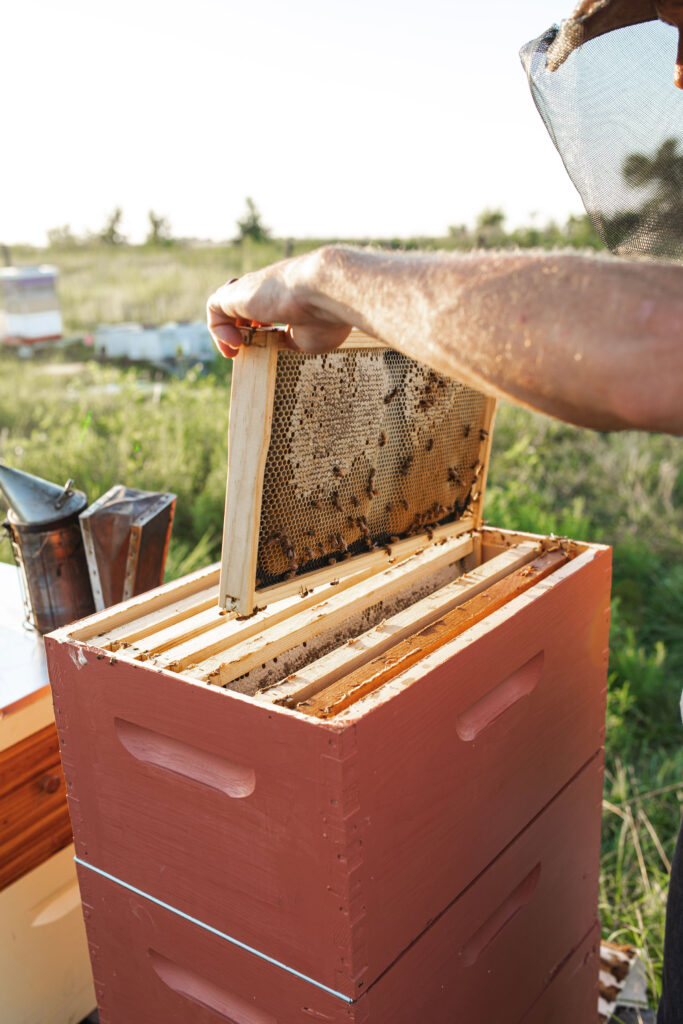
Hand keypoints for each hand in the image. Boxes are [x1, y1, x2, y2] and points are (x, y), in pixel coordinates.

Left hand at [206, 250, 351, 358]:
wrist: (324, 292)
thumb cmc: (324, 317)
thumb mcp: (310, 340)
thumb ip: (295, 342)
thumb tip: (284, 348)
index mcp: (289, 296)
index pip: (268, 306)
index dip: (264, 328)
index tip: (272, 346)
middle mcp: (268, 289)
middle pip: (246, 304)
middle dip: (244, 330)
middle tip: (250, 350)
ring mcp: (251, 289)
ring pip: (228, 305)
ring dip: (229, 331)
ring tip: (236, 350)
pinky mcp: (234, 293)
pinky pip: (214, 308)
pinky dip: (218, 329)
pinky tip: (235, 343)